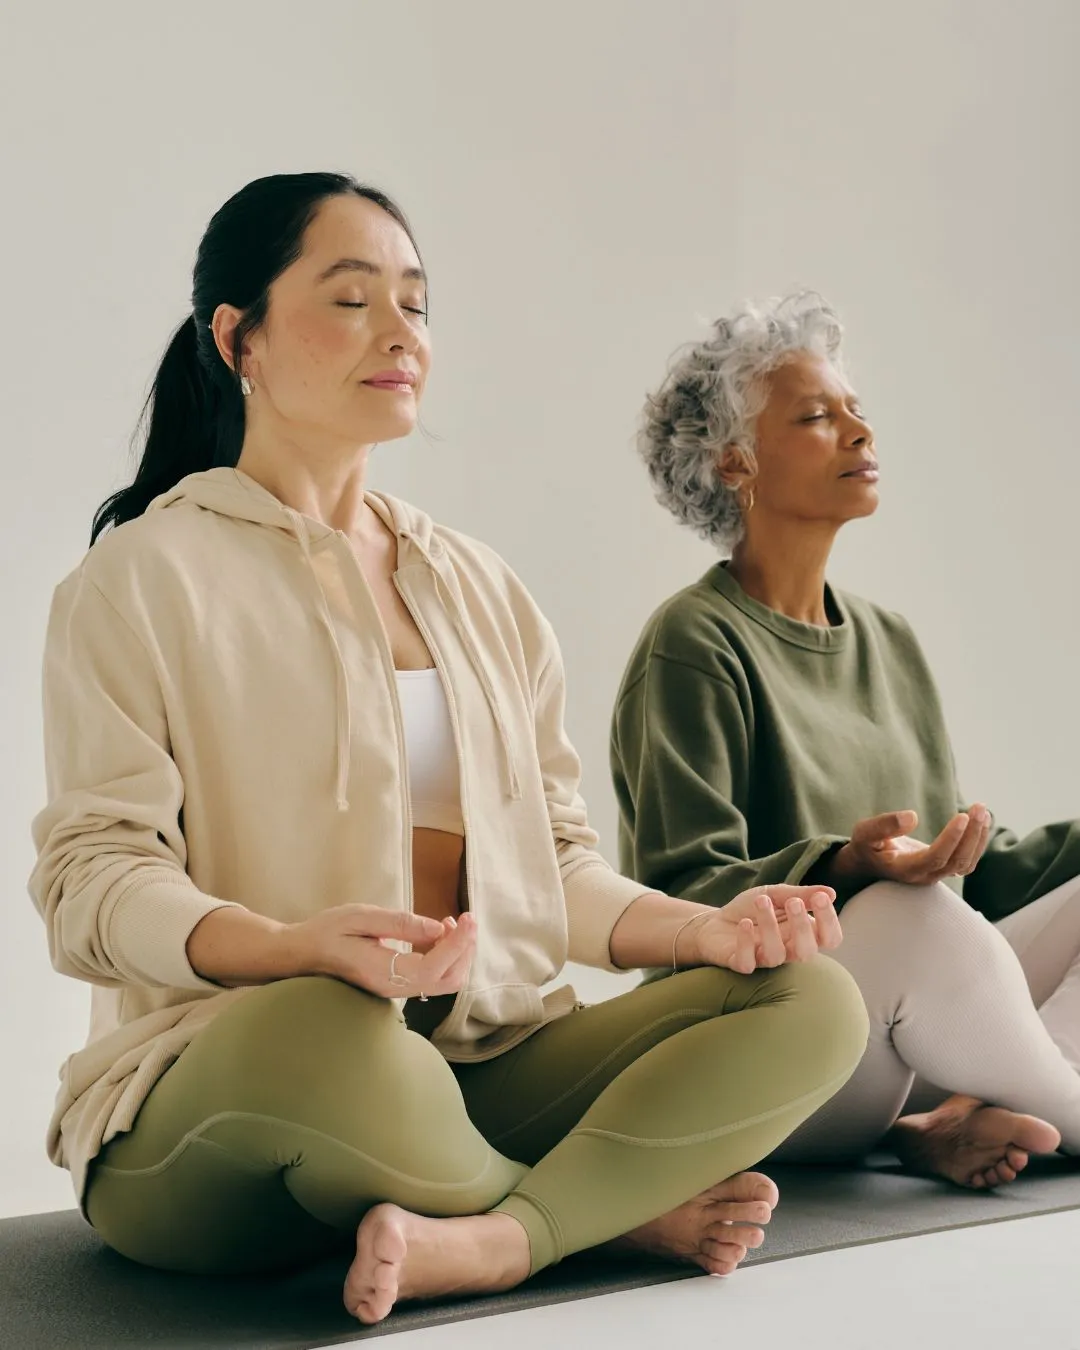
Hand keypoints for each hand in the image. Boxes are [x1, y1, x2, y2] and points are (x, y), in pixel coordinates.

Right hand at [287, 906, 476, 998]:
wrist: (301, 955)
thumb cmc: (326, 932)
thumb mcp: (360, 917)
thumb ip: (400, 923)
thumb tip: (439, 927)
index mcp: (382, 972)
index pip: (435, 967)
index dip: (459, 943)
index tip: (469, 917)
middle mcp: (393, 988)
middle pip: (448, 980)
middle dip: (465, 950)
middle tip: (466, 918)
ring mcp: (395, 990)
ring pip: (444, 981)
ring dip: (457, 953)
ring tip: (453, 923)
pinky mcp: (396, 985)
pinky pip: (431, 977)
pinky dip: (445, 956)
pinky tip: (438, 933)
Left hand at [681, 885, 842, 975]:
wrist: (714, 921)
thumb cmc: (750, 909)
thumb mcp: (775, 894)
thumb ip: (801, 894)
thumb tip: (831, 892)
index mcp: (802, 934)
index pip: (829, 938)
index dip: (829, 922)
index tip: (820, 898)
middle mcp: (788, 950)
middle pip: (807, 952)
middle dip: (803, 927)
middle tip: (793, 902)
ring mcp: (764, 959)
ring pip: (776, 954)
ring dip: (770, 926)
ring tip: (762, 900)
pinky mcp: (741, 964)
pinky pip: (748, 962)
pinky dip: (746, 942)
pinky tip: (744, 923)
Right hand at [829, 806, 990, 889]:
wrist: (869, 863)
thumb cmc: (866, 846)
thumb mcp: (864, 833)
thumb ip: (884, 826)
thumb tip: (912, 816)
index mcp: (905, 869)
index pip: (935, 857)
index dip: (951, 839)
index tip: (962, 816)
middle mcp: (924, 876)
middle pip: (957, 862)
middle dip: (972, 835)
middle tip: (979, 808)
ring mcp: (935, 874)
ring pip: (966, 863)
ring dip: (978, 838)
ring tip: (982, 810)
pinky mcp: (942, 868)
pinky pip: (967, 860)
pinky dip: (977, 842)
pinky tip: (981, 821)